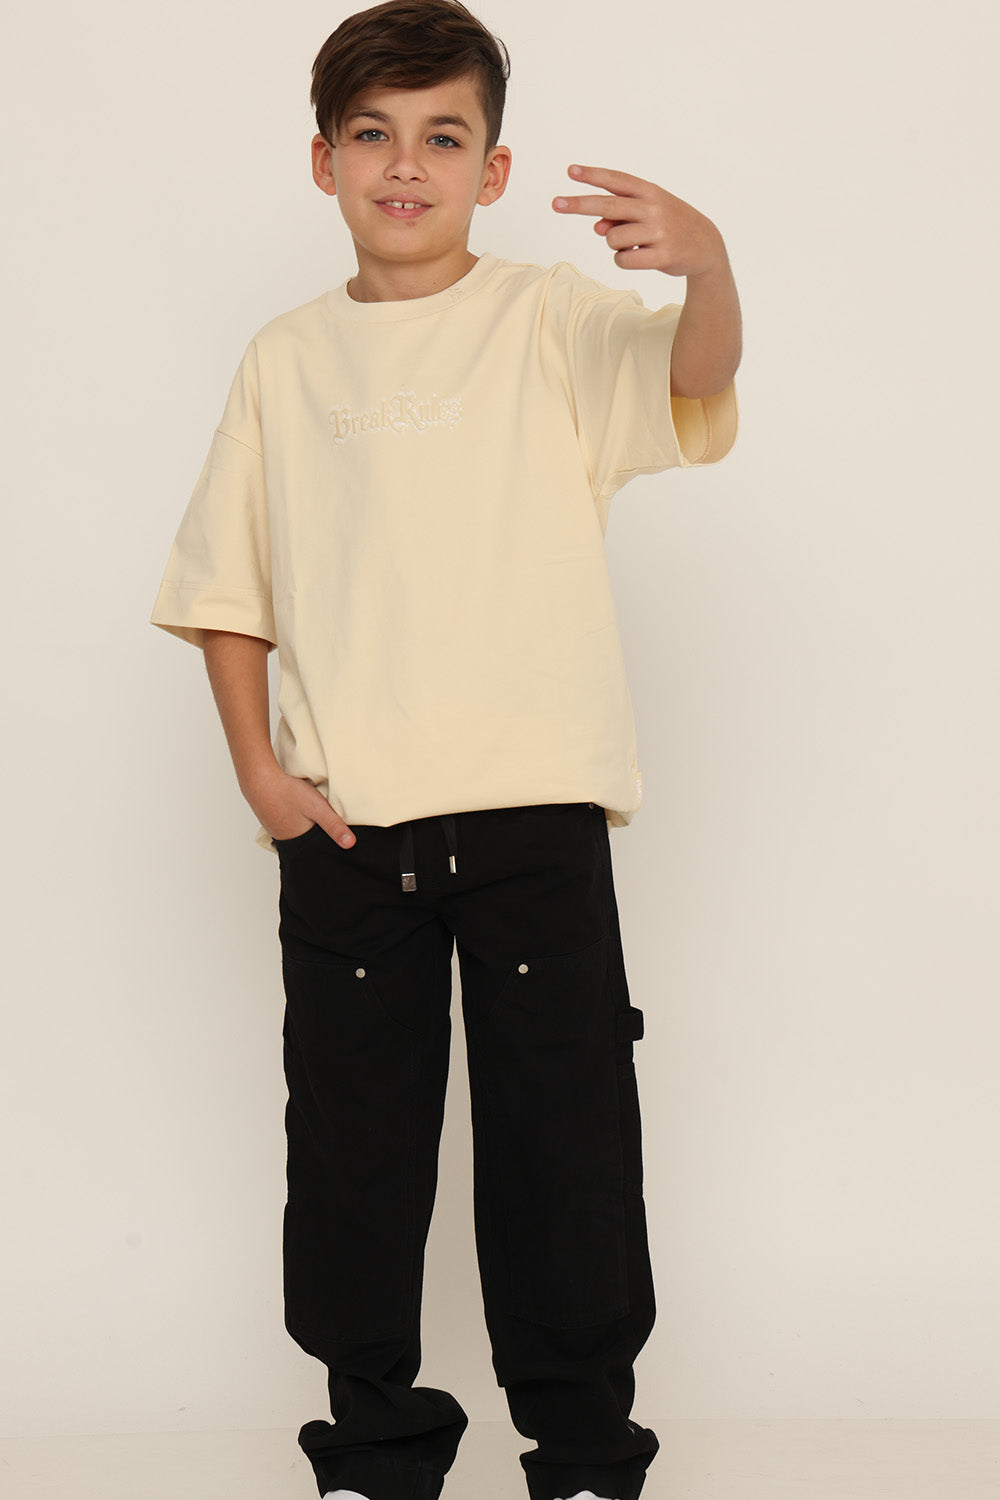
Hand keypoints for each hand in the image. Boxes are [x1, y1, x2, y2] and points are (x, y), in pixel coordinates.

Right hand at [243, 763, 355, 847]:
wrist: (259, 779)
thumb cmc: (288, 793)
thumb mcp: (317, 808)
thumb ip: (334, 825)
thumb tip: (351, 844)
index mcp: (297, 842)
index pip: (317, 851)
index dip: (327, 848)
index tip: (337, 847)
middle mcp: (285, 840)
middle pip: (307, 843)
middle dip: (318, 839)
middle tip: (329, 833)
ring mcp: (276, 829)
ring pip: (297, 833)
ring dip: (306, 828)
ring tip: (315, 822)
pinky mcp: (271, 818)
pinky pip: (288, 824)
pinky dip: (296, 821)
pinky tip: (299, 812)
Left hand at [552, 164, 727, 277]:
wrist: (706, 245)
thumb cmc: (669, 225)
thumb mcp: (648, 214)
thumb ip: (620, 216)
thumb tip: (597, 228)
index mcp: (649, 192)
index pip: (617, 181)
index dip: (593, 176)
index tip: (571, 171)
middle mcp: (653, 208)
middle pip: (607, 206)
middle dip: (579, 204)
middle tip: (555, 204)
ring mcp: (658, 232)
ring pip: (612, 239)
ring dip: (614, 244)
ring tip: (633, 243)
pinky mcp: (662, 256)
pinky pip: (624, 260)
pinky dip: (624, 260)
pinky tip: (639, 256)